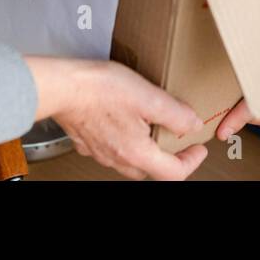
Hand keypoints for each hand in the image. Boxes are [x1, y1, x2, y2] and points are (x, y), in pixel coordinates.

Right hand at [24, 56, 207, 179]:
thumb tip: (192, 125)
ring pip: (130, 161)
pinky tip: (122, 120)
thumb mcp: (149, 97)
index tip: (197, 148)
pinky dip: (123, 139)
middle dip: (168, 158)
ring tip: (151, 126)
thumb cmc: (99, 90)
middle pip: (151, 171)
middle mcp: (117, 158)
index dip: (191, 162)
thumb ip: (176, 114)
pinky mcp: (86, 141)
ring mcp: (100, 152)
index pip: (174, 173)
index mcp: (137, 152)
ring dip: (145, 150)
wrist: (61, 86)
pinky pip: (110, 148)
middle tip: (177, 139)